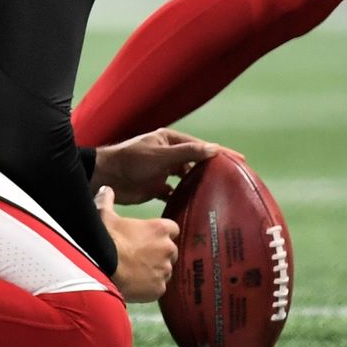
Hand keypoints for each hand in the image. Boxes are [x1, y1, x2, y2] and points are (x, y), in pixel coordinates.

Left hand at [93, 128, 220, 204]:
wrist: (106, 177)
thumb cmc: (131, 160)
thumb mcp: (161, 154)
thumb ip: (186, 153)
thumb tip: (213, 149)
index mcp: (170, 141)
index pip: (201, 146)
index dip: (220, 152)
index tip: (240, 160)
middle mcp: (169, 154)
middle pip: (196, 161)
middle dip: (212, 169)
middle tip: (232, 180)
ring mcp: (163, 171)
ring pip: (187, 177)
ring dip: (199, 183)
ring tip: (218, 194)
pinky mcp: (156, 187)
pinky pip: (175, 192)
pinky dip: (184, 197)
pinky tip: (195, 206)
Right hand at [99, 185, 179, 302]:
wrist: (100, 268)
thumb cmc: (105, 238)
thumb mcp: (104, 215)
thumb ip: (107, 201)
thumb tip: (105, 189)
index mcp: (160, 229)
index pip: (172, 229)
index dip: (161, 234)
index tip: (150, 238)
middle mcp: (168, 249)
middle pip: (171, 251)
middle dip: (159, 254)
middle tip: (140, 257)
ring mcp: (165, 270)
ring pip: (165, 270)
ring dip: (155, 271)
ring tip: (136, 273)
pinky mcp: (159, 289)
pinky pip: (158, 288)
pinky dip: (149, 288)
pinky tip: (135, 286)